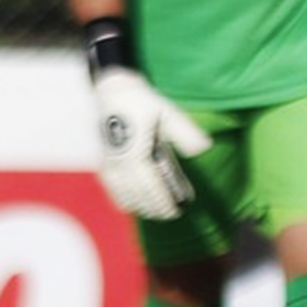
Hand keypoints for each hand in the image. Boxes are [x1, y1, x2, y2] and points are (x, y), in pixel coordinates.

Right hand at [91, 67, 205, 219]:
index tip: (176, 212)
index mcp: (134, 154)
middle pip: (137, 197)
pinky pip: (111, 190)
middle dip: (154, 209)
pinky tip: (135, 202)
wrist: (112, 92)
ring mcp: (107, 165)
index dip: (162, 203)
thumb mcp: (168, 113)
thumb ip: (185, 133)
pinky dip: (124, 200)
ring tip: (157, 211)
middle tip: (170, 214)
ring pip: (122, 197)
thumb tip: (204, 148)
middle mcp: (118, 163)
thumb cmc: (142, 103)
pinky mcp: (102, 163)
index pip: (150, 187)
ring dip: (140, 206)